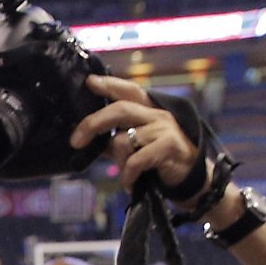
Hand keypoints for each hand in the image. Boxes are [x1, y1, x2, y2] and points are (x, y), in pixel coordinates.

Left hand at [71, 76, 200, 197]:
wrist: (189, 175)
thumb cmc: (157, 159)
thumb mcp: (134, 145)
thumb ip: (112, 140)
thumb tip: (83, 138)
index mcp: (147, 111)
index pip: (128, 91)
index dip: (110, 84)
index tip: (90, 82)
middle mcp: (156, 114)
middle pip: (120, 109)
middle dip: (94, 123)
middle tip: (75, 141)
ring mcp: (164, 129)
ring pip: (124, 140)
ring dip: (118, 160)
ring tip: (125, 173)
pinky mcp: (169, 146)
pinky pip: (135, 160)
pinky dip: (127, 174)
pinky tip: (129, 182)